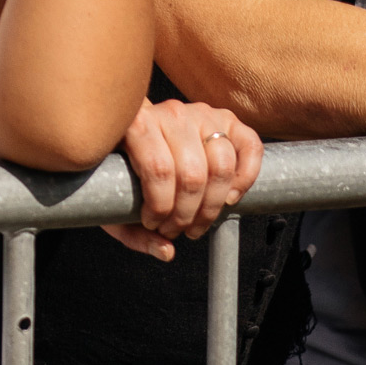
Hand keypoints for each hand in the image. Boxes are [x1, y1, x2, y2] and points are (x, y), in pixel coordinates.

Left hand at [103, 98, 263, 260]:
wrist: (133, 135)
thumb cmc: (123, 174)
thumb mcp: (115, 207)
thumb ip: (135, 233)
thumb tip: (167, 251)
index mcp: (139, 123)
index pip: (160, 169)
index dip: (160, 206)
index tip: (153, 223)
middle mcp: (172, 113)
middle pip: (192, 175)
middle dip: (186, 214)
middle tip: (176, 229)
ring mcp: (202, 115)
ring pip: (221, 167)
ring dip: (212, 207)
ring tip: (197, 222)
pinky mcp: (227, 121)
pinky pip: (250, 147)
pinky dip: (246, 177)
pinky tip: (229, 199)